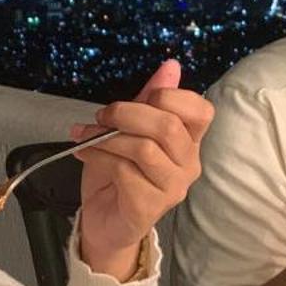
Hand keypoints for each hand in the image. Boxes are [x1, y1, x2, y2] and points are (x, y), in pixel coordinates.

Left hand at [75, 59, 212, 278]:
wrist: (103, 220)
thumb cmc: (117, 174)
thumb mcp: (129, 129)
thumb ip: (149, 99)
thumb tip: (171, 66)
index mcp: (188, 142)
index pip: (201, 112)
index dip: (173, 96)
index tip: (144, 97)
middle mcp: (188, 165)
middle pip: (167, 126)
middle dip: (128, 113)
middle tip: (102, 115)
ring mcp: (172, 188)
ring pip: (144, 148)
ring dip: (108, 137)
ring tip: (87, 137)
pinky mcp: (150, 206)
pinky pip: (125, 171)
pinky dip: (99, 156)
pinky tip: (85, 154)